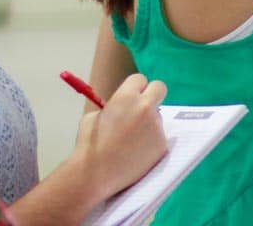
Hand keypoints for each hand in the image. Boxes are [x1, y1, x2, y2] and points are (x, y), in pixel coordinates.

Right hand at [70, 73, 167, 201]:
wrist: (95, 174)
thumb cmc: (89, 144)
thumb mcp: (94, 116)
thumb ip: (113, 107)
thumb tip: (124, 107)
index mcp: (126, 96)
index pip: (140, 79)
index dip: (135, 88)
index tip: (133, 97)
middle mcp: (145, 107)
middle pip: (160, 88)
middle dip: (153, 96)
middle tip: (144, 109)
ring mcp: (156, 126)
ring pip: (159, 117)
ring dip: (150, 124)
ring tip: (132, 142)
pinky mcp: (162, 144)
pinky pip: (159, 137)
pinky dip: (151, 143)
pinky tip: (137, 154)